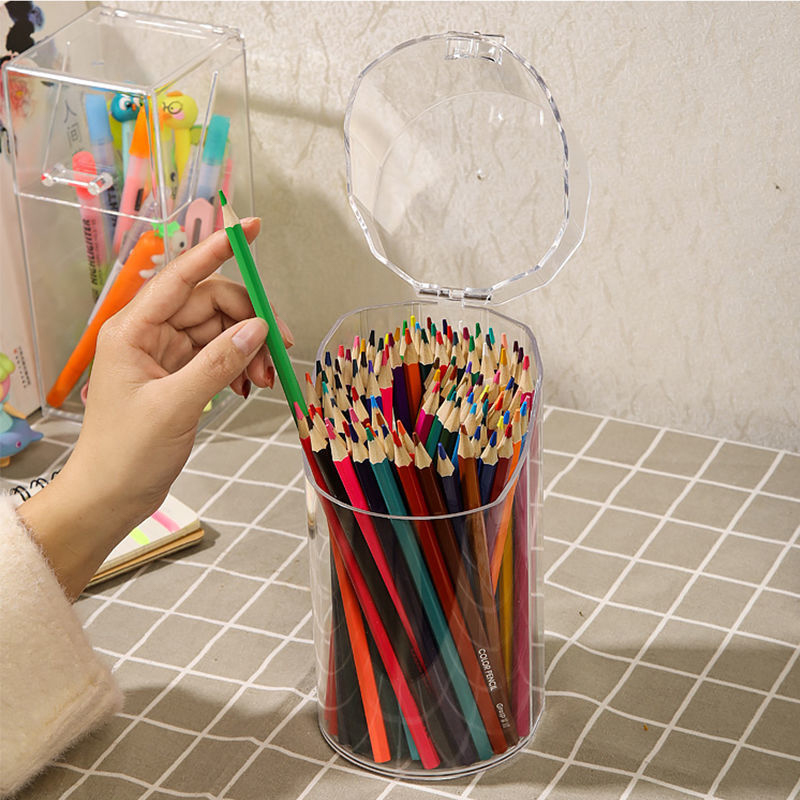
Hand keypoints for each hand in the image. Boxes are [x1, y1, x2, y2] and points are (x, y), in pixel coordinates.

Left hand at [18, 218, 293, 598]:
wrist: (110, 496)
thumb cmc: (126, 453)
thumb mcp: (175, 406)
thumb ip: (218, 364)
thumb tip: (256, 330)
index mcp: (133, 329)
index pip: (182, 276)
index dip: (217, 249)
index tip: (249, 228)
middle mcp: (150, 334)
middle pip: (211, 305)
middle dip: (248, 323)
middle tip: (278, 349)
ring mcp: (165, 355)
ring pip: (220, 332)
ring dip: (248, 351)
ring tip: (264, 380)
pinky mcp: (178, 376)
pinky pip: (218, 357)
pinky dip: (239, 367)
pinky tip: (250, 387)